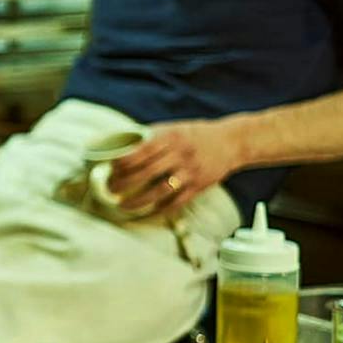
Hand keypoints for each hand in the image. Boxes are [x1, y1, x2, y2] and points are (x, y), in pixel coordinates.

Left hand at [107, 119, 244, 217]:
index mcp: (171, 138)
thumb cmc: (195, 135)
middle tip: (110, 189)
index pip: (142, 151)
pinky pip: (177, 202)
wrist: (231, 142)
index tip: (110, 169)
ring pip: (160, 191)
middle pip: (147, 172)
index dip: (124, 162)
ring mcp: (190, 172)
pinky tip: (147, 214)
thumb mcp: (173, 129)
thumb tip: (120, 144)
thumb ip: (150, 137)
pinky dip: (160, 210)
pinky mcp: (199, 186)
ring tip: (122, 205)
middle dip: (125, 183)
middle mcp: (181, 155)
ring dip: (138, 201)